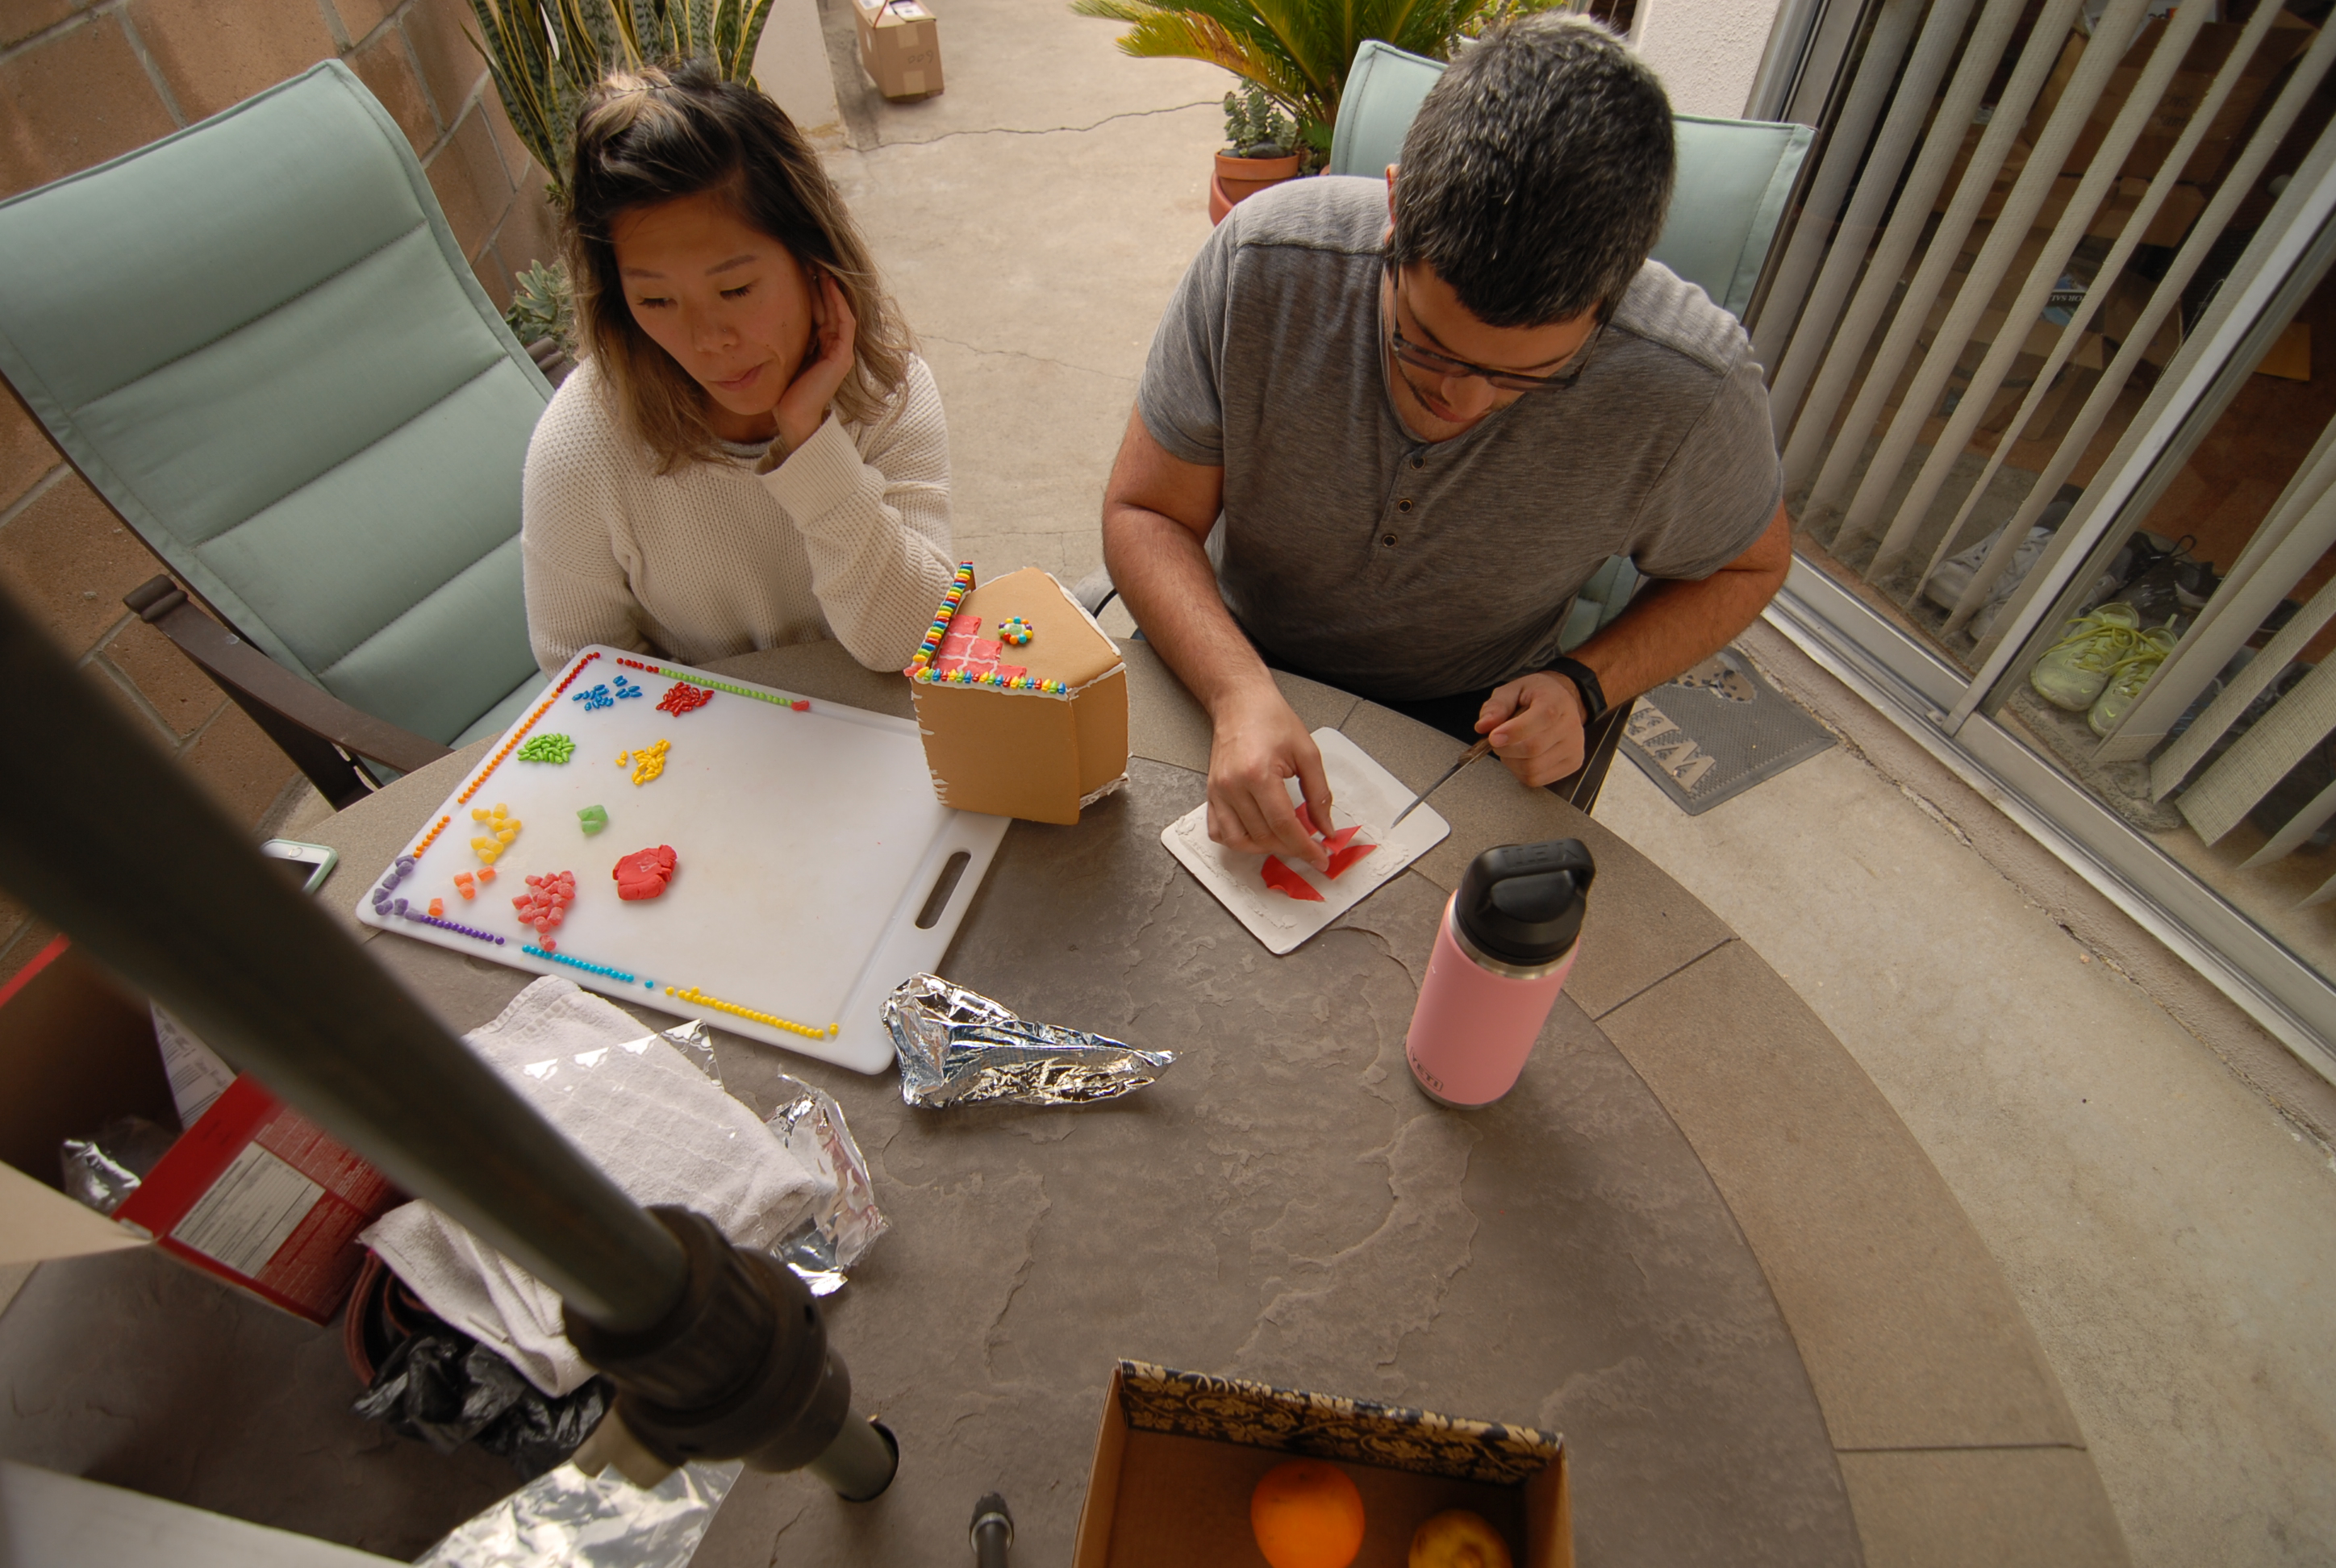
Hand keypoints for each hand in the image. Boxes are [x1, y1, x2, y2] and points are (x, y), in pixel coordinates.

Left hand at [774, 273, 856, 452]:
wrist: (793, 417)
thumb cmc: (783, 390)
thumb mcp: (781, 355)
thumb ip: (783, 337)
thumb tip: (761, 312)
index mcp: (822, 345)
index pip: (821, 308)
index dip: (813, 286)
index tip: (800, 263)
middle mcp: (835, 346)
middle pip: (831, 304)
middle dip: (822, 280)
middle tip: (810, 255)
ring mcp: (841, 351)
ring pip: (838, 309)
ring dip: (831, 286)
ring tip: (820, 263)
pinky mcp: (841, 357)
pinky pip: (843, 322)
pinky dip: (837, 302)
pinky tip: (828, 284)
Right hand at [1206, 682, 1334, 869]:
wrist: (1240, 703)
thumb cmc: (1271, 720)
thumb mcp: (1307, 753)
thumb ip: (1319, 794)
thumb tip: (1325, 828)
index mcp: (1258, 773)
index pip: (1283, 824)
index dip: (1304, 847)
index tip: (1319, 857)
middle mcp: (1233, 785)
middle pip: (1263, 836)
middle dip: (1290, 848)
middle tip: (1310, 847)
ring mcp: (1218, 791)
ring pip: (1238, 840)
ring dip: (1264, 848)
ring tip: (1284, 841)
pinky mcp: (1211, 793)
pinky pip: (1219, 831)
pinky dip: (1238, 840)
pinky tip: (1257, 834)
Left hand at [1478, 671, 1587, 786]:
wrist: (1561, 703)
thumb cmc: (1535, 697)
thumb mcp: (1512, 690)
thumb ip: (1497, 706)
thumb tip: (1484, 726)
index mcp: (1557, 701)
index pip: (1542, 718)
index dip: (1514, 731)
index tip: (1493, 737)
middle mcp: (1571, 725)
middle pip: (1533, 748)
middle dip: (1506, 749)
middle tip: (1497, 740)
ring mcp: (1574, 747)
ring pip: (1533, 768)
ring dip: (1511, 761)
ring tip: (1511, 747)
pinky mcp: (1572, 764)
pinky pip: (1537, 779)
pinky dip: (1520, 772)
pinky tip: (1520, 758)